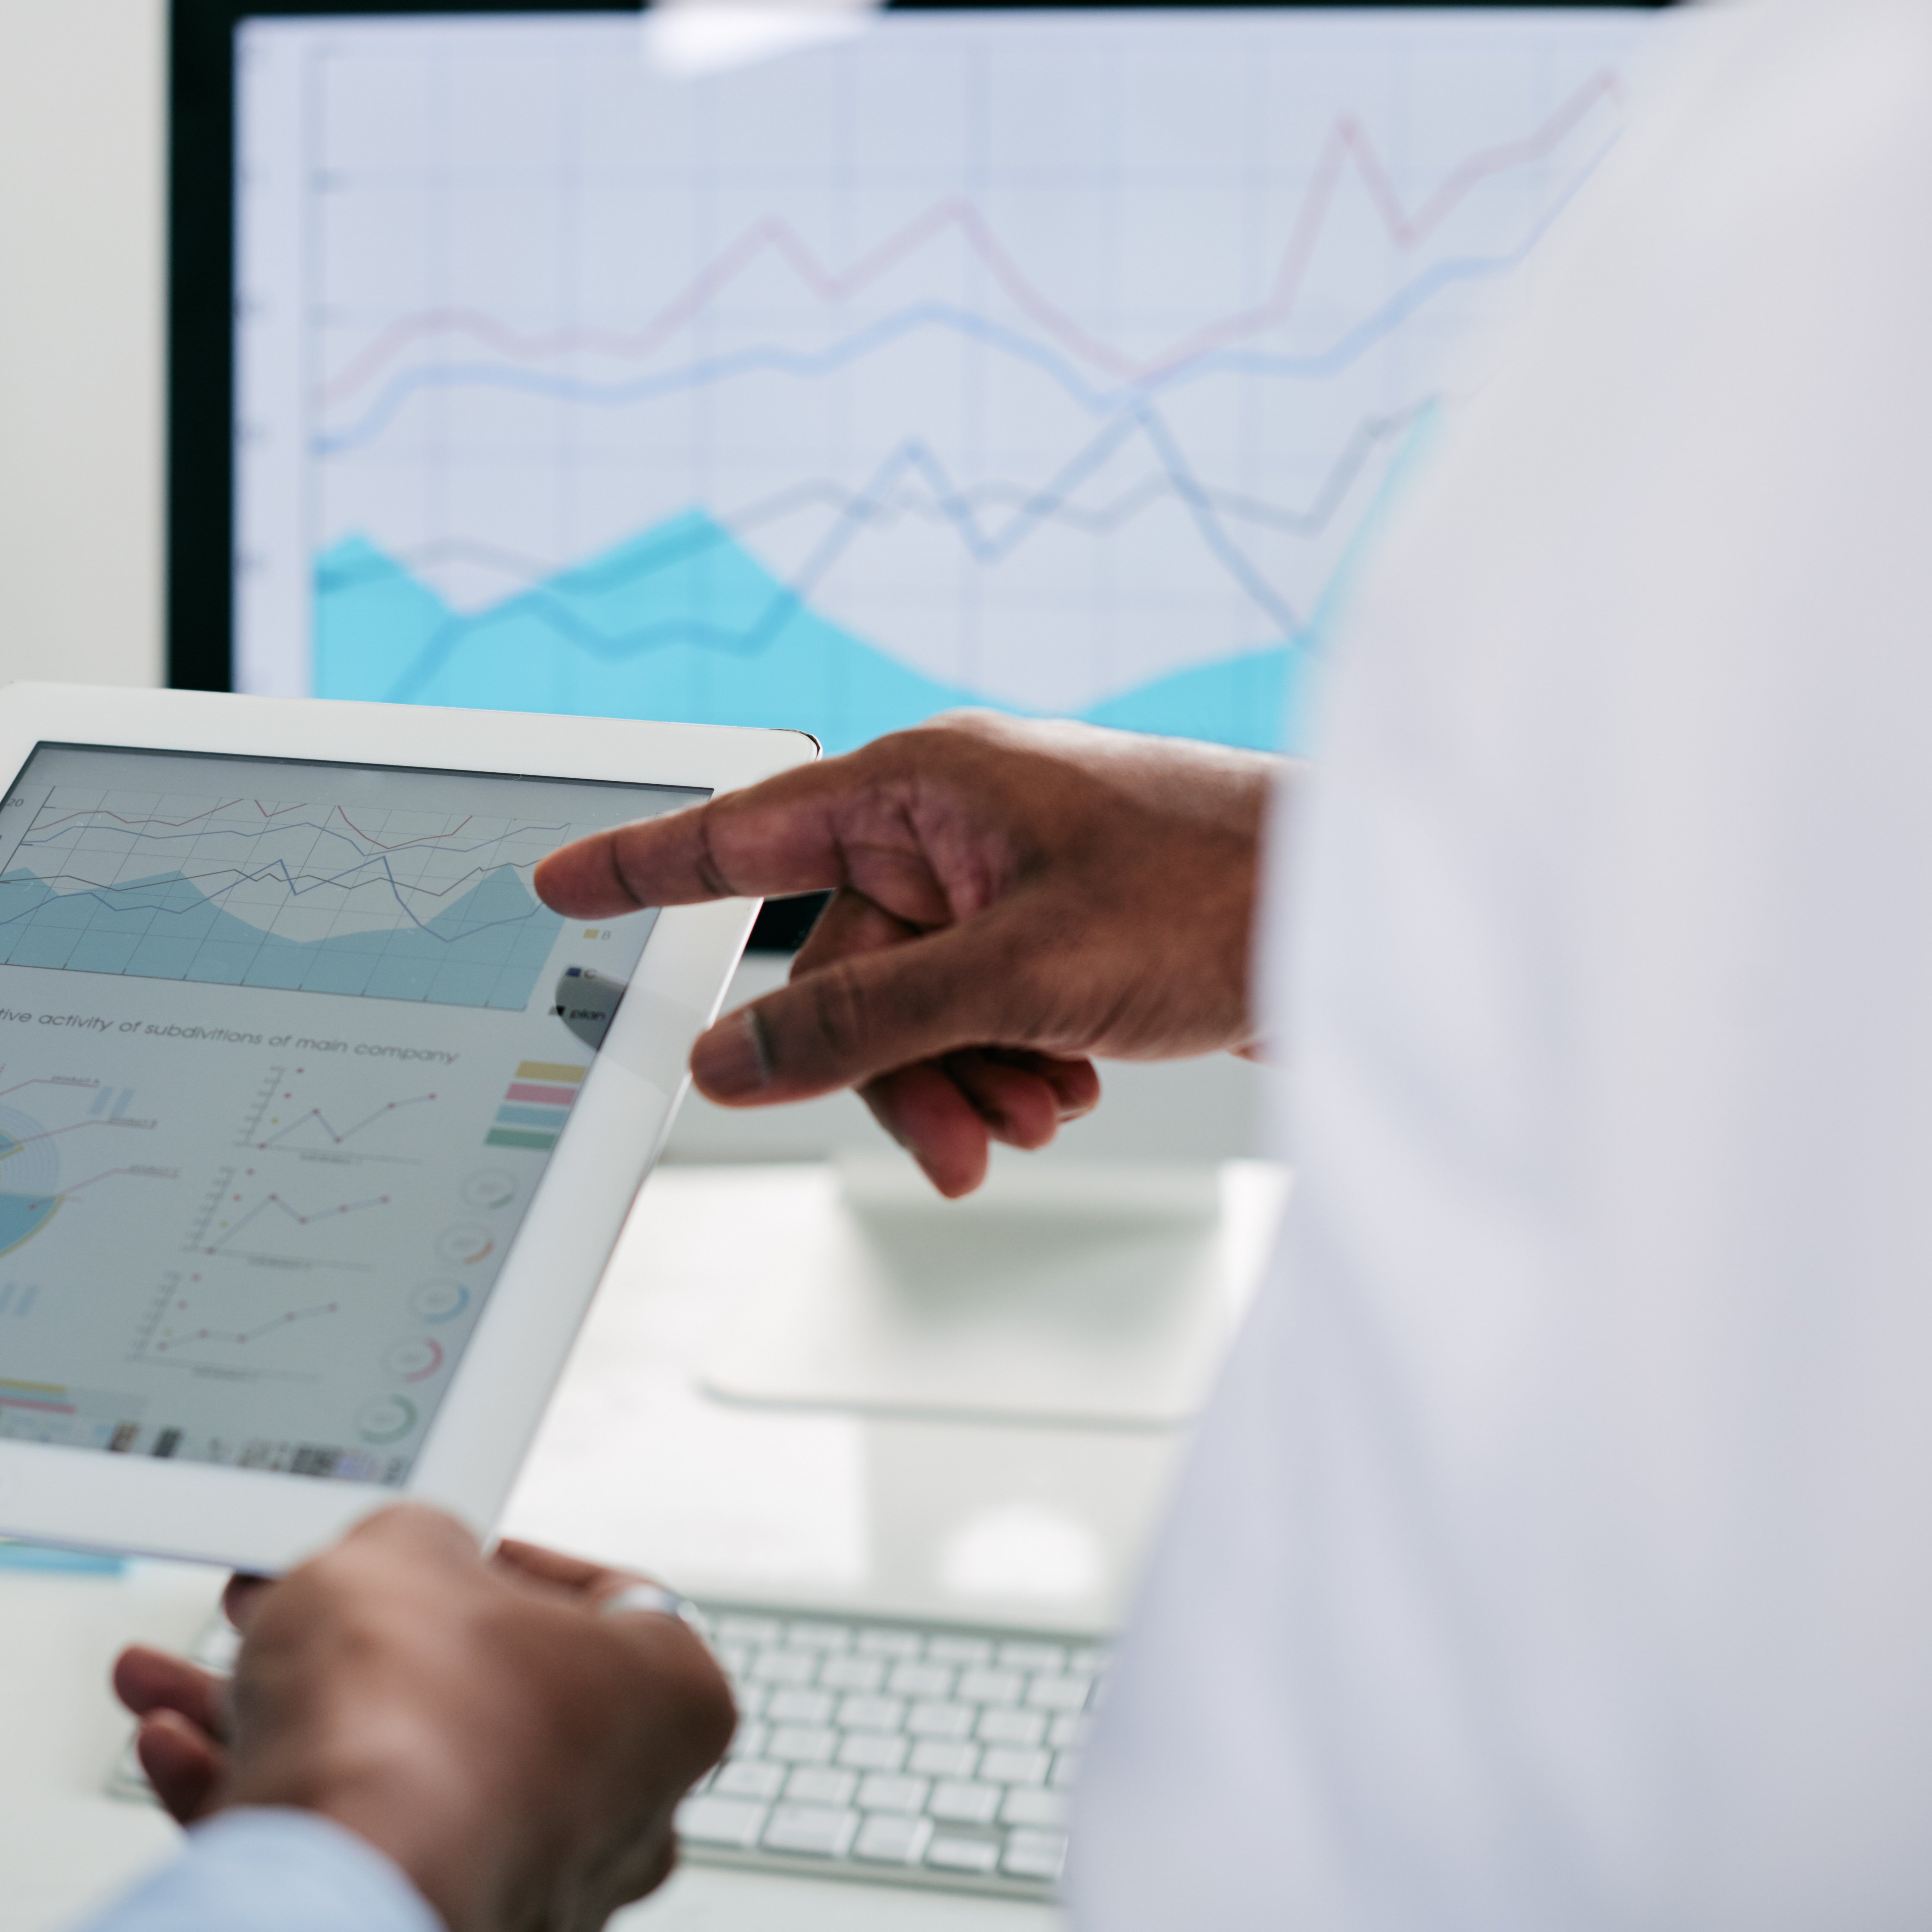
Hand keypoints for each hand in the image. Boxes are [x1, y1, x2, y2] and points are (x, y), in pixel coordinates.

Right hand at [111, 1508, 733, 1931]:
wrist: (339, 1883)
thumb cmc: (406, 1719)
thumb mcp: (400, 1547)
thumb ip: (416, 1540)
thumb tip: (410, 1555)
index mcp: (668, 1700)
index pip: (611, 1606)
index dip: (508, 1564)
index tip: (441, 1555)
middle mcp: (623, 1810)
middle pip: (474, 1696)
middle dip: (351, 1646)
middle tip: (279, 1609)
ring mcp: (538, 1892)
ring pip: (399, 1780)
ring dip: (282, 1721)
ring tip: (186, 1685)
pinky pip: (361, 1860)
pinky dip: (278, 1803)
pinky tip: (186, 1758)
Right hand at [532, 711, 1274, 1196]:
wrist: (1374, 912)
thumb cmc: (1217, 895)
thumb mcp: (1018, 972)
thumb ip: (862, 1021)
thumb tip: (728, 1062)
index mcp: (925, 786)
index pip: (742, 830)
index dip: (642, 863)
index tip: (557, 882)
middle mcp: (953, 825)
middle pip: (842, 969)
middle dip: (890, 1067)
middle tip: (959, 1145)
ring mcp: (1006, 881)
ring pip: (910, 1011)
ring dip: (961, 1079)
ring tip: (1043, 1109)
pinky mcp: (1055, 935)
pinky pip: (975, 1018)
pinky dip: (1009, 1068)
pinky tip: (1074, 1084)